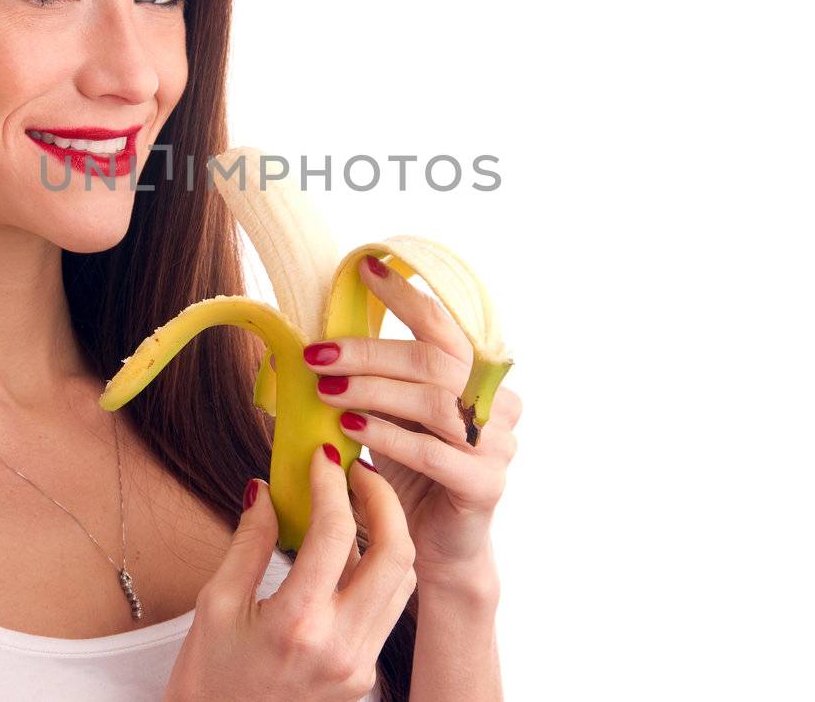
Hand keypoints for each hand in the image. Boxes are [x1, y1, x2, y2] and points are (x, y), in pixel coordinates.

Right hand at [163, 444, 413, 701]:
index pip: (333, 534)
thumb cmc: (208, 680)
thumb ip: (250, 542)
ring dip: (388, 531)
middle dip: (383, 499)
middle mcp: (341, 647)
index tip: (320, 456)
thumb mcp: (215, 605)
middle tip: (357, 469)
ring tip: (357, 500)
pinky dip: (378, 568)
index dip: (330, 483)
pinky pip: (388, 608)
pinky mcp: (365, 674)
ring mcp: (360, 665)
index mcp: (296, 626)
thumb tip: (264, 490)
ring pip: (403, 579)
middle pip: (396, 552)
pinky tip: (351, 548)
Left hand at [306, 255, 522, 587]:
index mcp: (479, 377)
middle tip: (317, 354)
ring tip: (326, 389)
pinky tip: (349, 428)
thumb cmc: (411, 470)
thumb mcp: (392, 414)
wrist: (437, 545)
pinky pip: (434, 453)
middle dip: (369, 352)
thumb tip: (319, 335)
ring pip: (434, 403)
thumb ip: (377, 377)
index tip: (364, 270)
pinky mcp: (485, 486)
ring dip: (372, 391)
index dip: (407, 295)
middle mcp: (497, 405)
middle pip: (435, 361)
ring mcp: (497, 446)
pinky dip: (387, 436)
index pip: (445, 325)